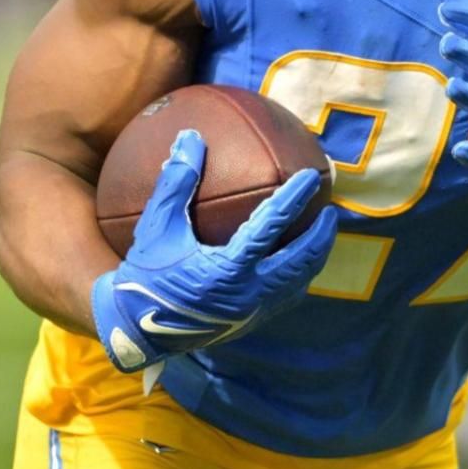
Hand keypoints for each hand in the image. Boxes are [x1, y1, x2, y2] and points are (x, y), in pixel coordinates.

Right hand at [90, 130, 337, 371]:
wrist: (137, 331)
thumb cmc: (146, 275)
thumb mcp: (157, 227)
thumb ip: (176, 183)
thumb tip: (190, 138)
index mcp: (228, 269)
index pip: (272, 226)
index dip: (294, 198)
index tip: (311, 175)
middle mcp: (249, 292)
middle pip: (301, 260)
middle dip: (321, 234)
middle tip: (330, 209)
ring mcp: (254, 311)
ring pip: (299, 282)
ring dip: (315, 256)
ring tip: (322, 234)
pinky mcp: (251, 323)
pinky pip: (286, 298)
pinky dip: (298, 277)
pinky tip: (297, 264)